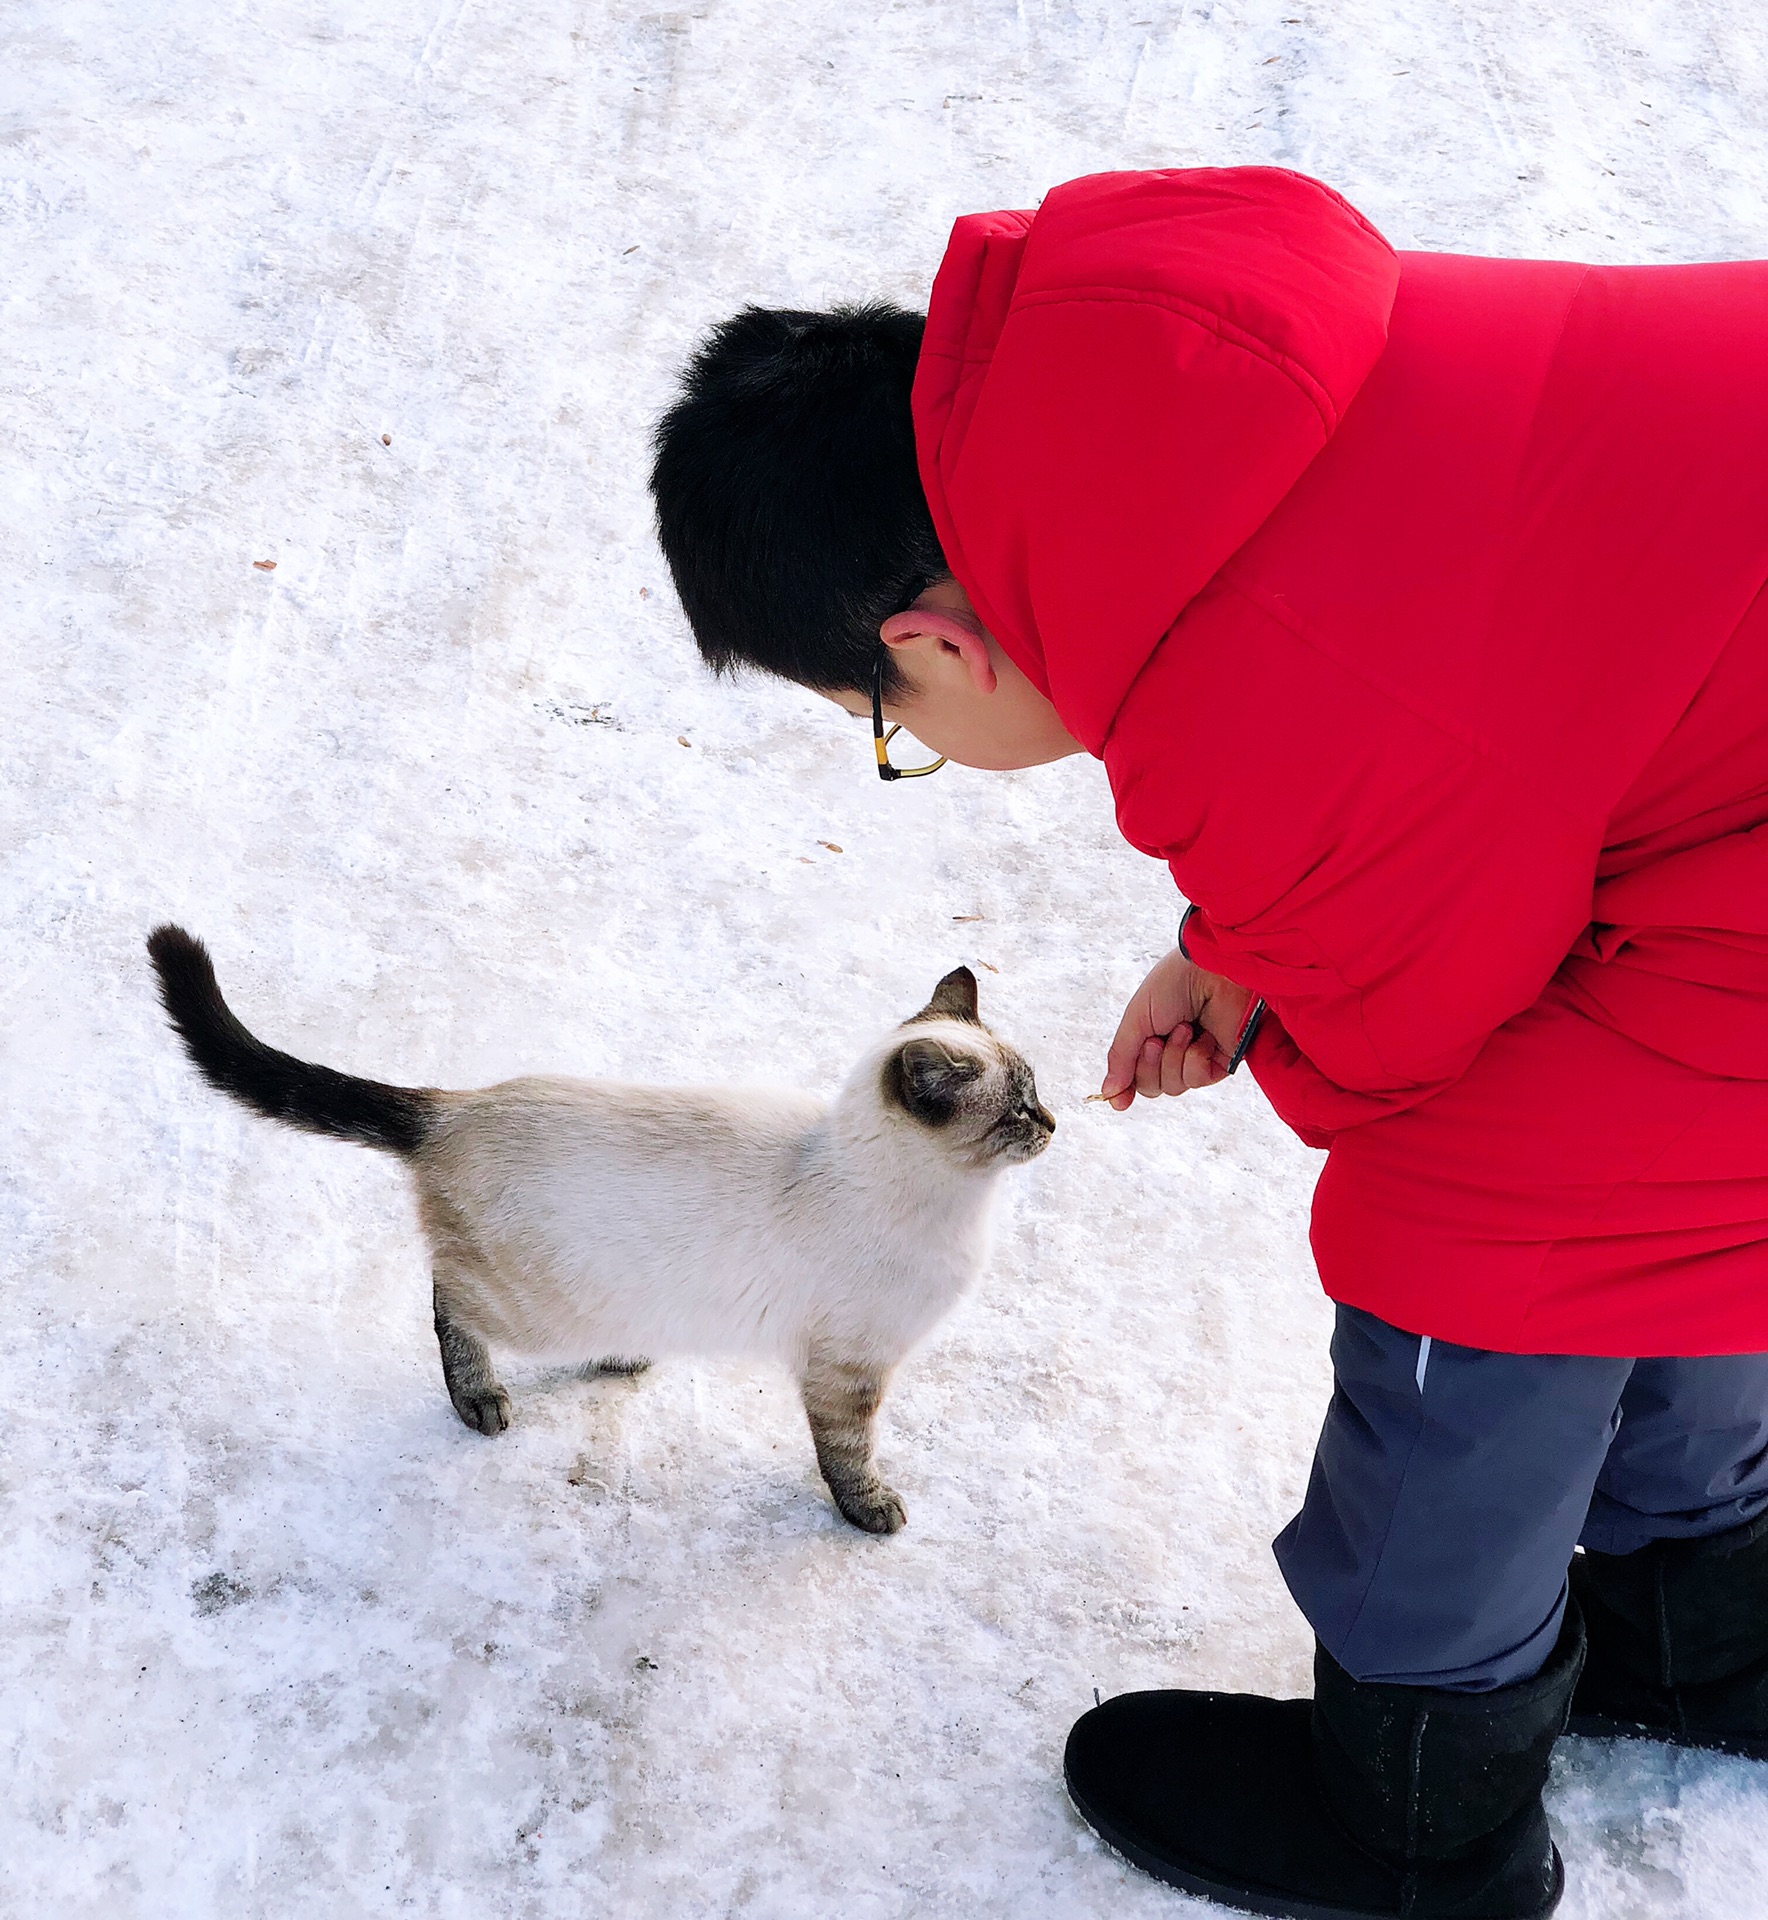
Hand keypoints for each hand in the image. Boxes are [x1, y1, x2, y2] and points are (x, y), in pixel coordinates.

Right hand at [1100, 948, 1254, 1110]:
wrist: (1212, 970)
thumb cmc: (1174, 983)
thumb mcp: (1136, 1018)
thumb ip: (1121, 1056)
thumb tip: (1109, 1093)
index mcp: (1151, 1036)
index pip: (1135, 1075)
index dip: (1126, 1088)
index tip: (1119, 1100)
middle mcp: (1174, 1050)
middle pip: (1152, 1086)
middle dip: (1149, 1065)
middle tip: (1156, 1039)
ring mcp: (1198, 1057)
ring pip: (1174, 1086)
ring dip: (1174, 1057)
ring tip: (1185, 1028)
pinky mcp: (1222, 1062)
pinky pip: (1198, 1080)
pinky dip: (1196, 1059)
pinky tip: (1203, 1037)